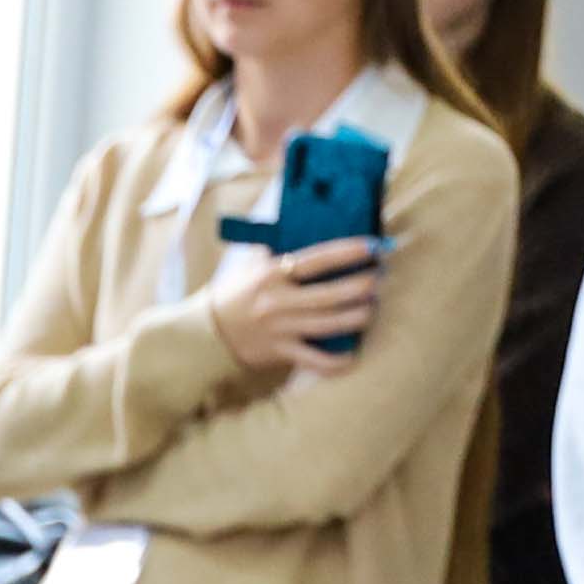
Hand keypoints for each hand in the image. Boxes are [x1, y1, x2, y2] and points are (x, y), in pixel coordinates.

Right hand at [207, 233, 381, 381]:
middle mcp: (278, 302)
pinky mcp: (279, 353)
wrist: (204, 334)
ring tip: (372, 309)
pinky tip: (353, 354)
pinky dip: (337, 361)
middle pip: (332, 294)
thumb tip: (305, 222)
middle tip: (378, 279)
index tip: (373, 246)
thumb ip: (278, 249)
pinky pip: (315, 360)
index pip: (318, 260)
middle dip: (363, 286)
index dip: (349, 252)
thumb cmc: (233, 294)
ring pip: (331, 325)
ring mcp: (281, 330)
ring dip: (358, 317)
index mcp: (272, 274)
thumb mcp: (251, 265)